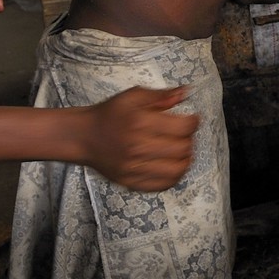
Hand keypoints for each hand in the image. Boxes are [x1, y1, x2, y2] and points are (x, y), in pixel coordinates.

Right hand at [85, 86, 199, 191]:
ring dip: (185, 159)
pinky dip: (173, 176)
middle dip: (190, 139)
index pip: (183, 127)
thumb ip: (161, 95)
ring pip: (176, 170)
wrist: (84, 136)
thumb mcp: (133, 96)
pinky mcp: (130, 181)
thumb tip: (185, 93)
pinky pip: (162, 185)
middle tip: (185, 134)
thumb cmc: (110, 114)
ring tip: (182, 151)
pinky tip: (172, 165)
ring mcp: (134, 167)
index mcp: (141, 122)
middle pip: (182, 149)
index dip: (194, 122)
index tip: (193, 119)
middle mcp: (138, 147)